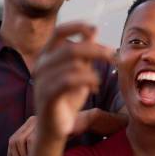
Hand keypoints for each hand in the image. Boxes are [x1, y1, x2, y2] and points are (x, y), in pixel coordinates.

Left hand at [7, 109, 111, 155]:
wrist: (82, 121)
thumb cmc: (68, 132)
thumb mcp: (50, 139)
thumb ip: (38, 146)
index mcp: (30, 123)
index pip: (13, 139)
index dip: (10, 154)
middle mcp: (32, 120)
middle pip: (14, 141)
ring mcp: (38, 121)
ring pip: (21, 142)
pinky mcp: (45, 125)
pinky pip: (31, 141)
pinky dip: (31, 153)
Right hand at [33, 22, 113, 142]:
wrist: (56, 128)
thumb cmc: (68, 99)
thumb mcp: (80, 72)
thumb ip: (85, 52)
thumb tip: (94, 29)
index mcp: (47, 56)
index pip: (59, 31)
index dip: (78, 27)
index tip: (96, 29)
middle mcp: (41, 65)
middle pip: (71, 48)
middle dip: (96, 51)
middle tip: (113, 56)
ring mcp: (42, 80)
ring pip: (72, 65)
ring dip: (92, 71)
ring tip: (99, 80)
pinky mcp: (46, 96)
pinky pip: (68, 81)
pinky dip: (86, 81)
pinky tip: (95, 87)